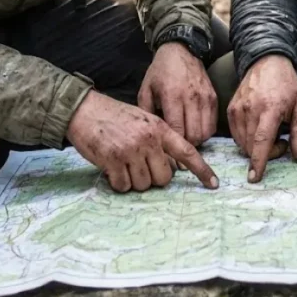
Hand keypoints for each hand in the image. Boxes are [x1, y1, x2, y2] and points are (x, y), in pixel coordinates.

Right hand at [66, 90, 218, 191]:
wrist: (83, 110)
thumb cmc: (114, 116)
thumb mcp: (143, 119)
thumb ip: (158, 139)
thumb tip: (170, 166)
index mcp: (159, 127)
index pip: (186, 151)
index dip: (201, 170)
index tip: (213, 184)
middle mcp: (148, 139)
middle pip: (164, 178)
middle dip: (152, 177)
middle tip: (138, 165)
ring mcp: (131, 150)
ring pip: (144, 185)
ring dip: (133, 180)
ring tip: (122, 163)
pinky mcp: (113, 161)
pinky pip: (123, 186)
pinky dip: (118, 182)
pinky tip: (112, 167)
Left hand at [138, 42, 217, 145]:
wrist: (181, 50)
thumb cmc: (160, 71)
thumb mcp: (146, 89)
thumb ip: (147, 113)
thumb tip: (153, 135)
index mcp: (171, 96)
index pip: (177, 130)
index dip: (172, 144)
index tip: (166, 148)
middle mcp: (191, 98)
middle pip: (193, 135)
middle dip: (185, 145)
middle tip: (176, 145)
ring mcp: (205, 98)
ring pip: (205, 132)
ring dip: (196, 140)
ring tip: (185, 138)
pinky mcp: (214, 98)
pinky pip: (212, 124)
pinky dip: (205, 132)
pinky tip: (195, 129)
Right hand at [227, 55, 296, 182]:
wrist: (267, 62)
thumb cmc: (288, 85)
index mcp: (270, 108)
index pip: (262, 140)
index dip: (258, 161)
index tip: (255, 177)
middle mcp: (251, 108)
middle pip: (251, 145)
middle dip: (266, 154)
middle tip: (282, 142)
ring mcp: (238, 108)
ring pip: (242, 142)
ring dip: (256, 147)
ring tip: (271, 134)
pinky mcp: (231, 109)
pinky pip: (236, 134)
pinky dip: (246, 140)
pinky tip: (258, 130)